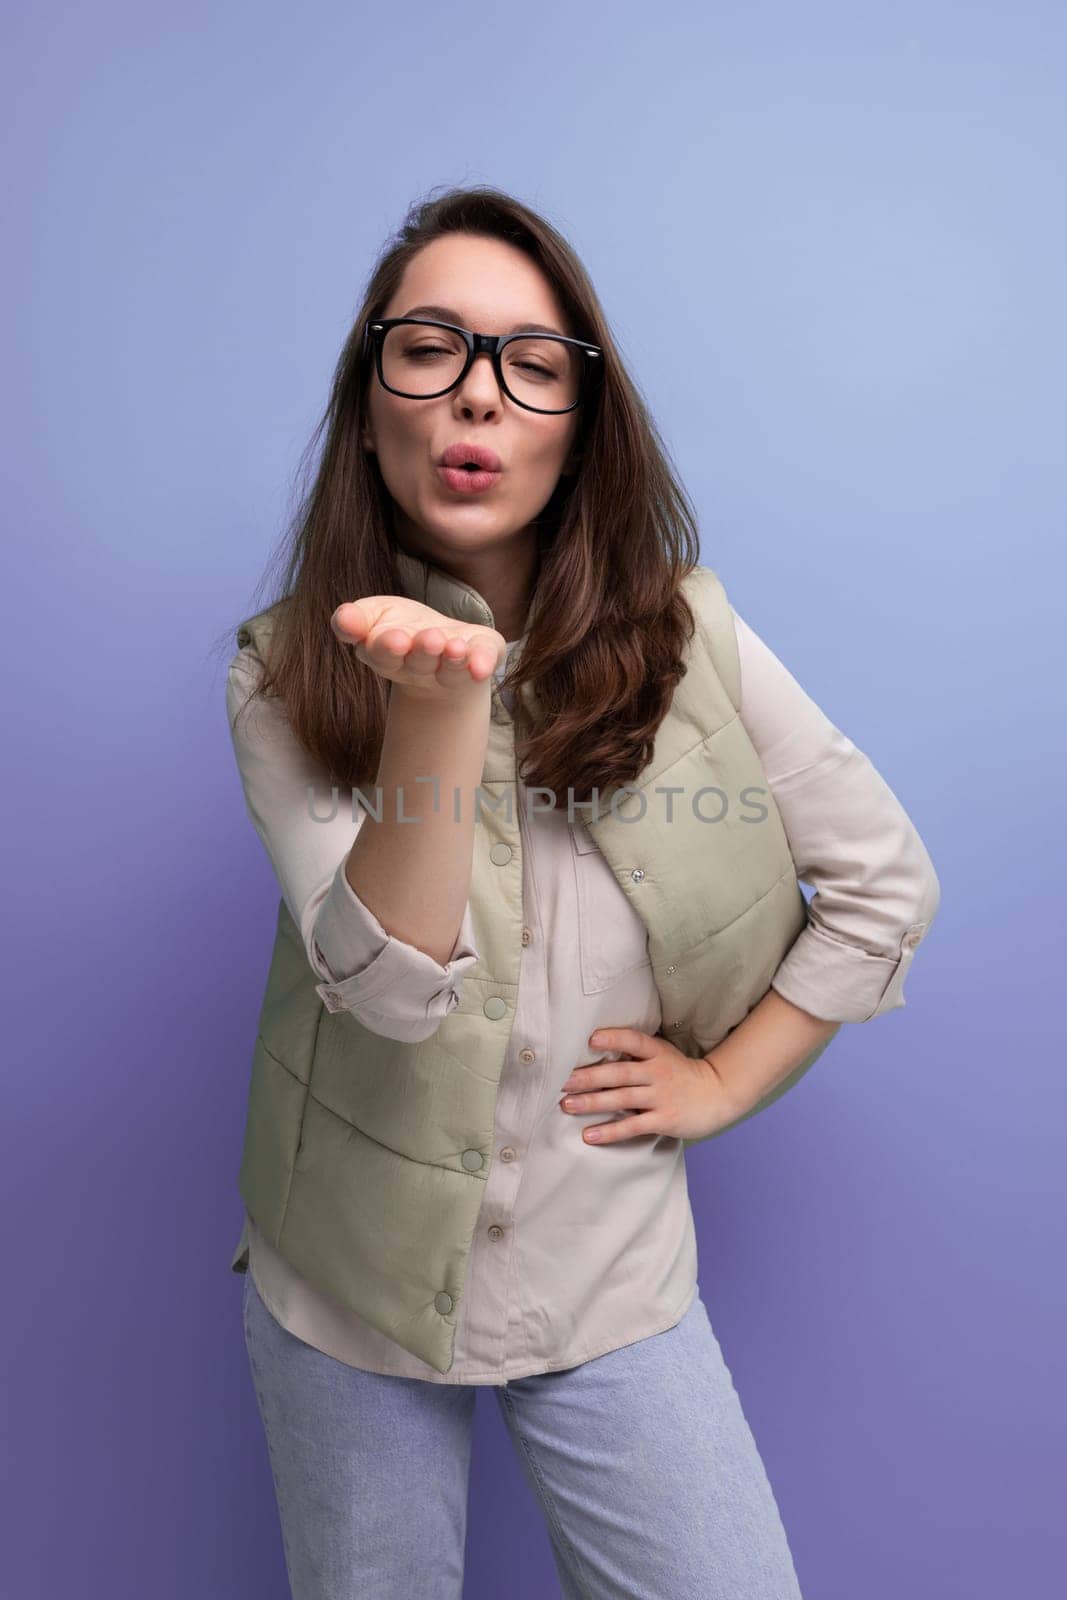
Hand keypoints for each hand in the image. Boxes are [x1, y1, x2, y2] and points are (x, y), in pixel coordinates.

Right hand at [331, 596, 506, 700]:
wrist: (442, 649)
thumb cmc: (401, 628)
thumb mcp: (373, 615)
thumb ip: (355, 618)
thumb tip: (342, 618)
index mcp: (386, 655)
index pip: (380, 654)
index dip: (386, 648)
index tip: (394, 639)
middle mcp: (417, 668)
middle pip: (417, 663)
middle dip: (421, 652)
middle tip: (428, 640)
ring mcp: (448, 669)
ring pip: (448, 669)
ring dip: (452, 659)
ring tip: (455, 646)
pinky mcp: (478, 662)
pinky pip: (480, 666)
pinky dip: (481, 665)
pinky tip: (482, 667)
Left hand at [558, 1027, 744, 1144]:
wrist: (717, 1094)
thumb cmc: (682, 1074)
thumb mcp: (663, 1055)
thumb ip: (636, 1053)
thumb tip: (597, 1050)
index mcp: (657, 1052)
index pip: (634, 1040)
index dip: (614, 1038)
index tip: (591, 1039)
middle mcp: (658, 1072)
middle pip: (619, 1073)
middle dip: (588, 1077)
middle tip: (561, 1081)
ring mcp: (661, 1096)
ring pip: (621, 1098)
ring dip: (592, 1102)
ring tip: (566, 1105)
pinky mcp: (664, 1120)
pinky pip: (632, 1126)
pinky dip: (610, 1132)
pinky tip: (589, 1135)